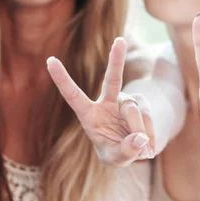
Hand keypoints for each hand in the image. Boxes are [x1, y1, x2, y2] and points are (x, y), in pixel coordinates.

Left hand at [47, 38, 154, 166]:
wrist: (136, 150)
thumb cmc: (116, 152)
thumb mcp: (116, 159)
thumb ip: (125, 152)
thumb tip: (140, 139)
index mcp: (89, 114)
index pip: (73, 94)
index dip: (62, 79)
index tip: (50, 60)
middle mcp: (107, 102)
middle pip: (113, 80)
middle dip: (117, 60)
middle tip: (120, 41)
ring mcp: (126, 101)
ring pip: (133, 110)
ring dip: (137, 130)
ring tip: (139, 148)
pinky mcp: (143, 103)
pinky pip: (147, 115)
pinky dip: (149, 132)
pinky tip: (148, 144)